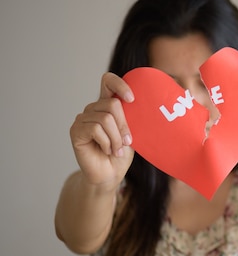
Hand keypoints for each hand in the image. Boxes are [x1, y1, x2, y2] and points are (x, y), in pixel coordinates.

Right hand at [69, 72, 134, 186]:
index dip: (120, 85)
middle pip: (112, 104)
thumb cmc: (121, 153)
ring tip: (116, 149)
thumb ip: (132, 117)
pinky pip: (95, 129)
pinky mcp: (75, 131)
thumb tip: (144, 104)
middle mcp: (93, 109)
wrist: (110, 175)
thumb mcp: (132, 133)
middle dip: (124, 125)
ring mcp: (82, 119)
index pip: (108, 81)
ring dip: (116, 138)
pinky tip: (107, 150)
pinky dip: (106, 142)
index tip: (132, 99)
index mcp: (107, 105)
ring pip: (105, 118)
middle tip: (127, 142)